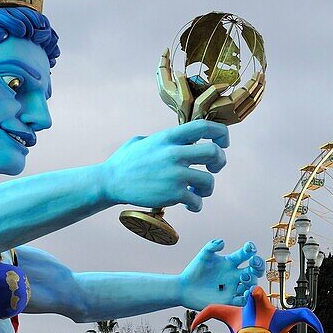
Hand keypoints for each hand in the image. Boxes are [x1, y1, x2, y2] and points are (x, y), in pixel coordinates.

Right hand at [100, 120, 228, 211]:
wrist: (110, 182)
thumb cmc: (125, 162)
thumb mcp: (143, 141)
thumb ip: (163, 139)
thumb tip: (180, 139)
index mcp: (169, 137)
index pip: (204, 126)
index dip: (221, 133)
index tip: (223, 143)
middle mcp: (174, 153)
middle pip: (214, 152)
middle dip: (220, 161)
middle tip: (213, 169)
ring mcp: (175, 174)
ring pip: (209, 181)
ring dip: (207, 189)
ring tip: (196, 192)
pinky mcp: (173, 194)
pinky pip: (197, 201)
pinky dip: (196, 205)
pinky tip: (188, 205)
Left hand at [179, 239, 264, 309]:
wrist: (184, 288)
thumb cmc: (194, 271)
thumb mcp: (203, 256)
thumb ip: (211, 246)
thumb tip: (222, 242)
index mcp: (230, 262)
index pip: (245, 254)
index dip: (250, 249)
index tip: (249, 247)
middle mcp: (235, 275)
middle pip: (254, 269)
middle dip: (258, 265)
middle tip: (253, 262)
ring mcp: (233, 287)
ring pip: (251, 284)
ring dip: (252, 280)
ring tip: (243, 277)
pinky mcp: (230, 300)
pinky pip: (243, 300)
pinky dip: (247, 297)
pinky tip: (245, 293)